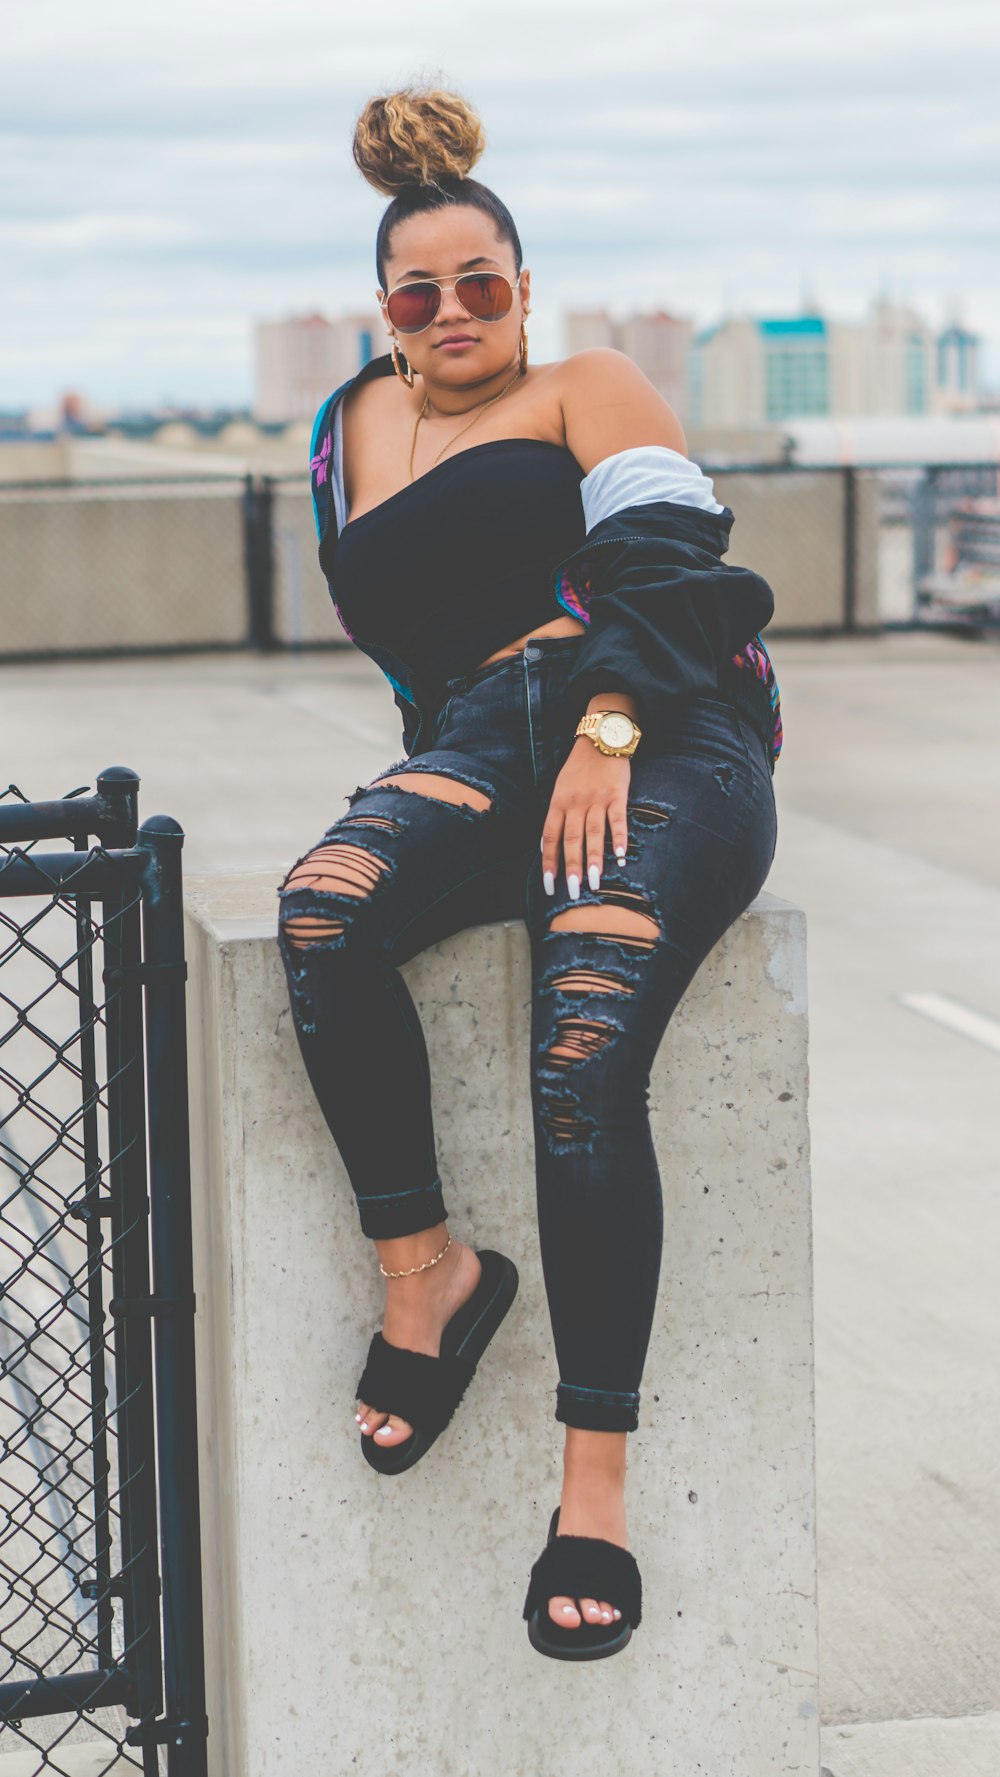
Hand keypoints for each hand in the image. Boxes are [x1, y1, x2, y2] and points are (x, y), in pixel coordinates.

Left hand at [541, 737, 629, 898]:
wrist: (600, 738)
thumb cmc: (579, 768)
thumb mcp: (559, 789)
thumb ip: (555, 817)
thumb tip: (543, 846)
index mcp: (558, 803)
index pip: (550, 837)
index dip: (549, 862)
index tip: (549, 884)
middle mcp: (575, 803)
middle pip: (572, 839)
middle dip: (571, 867)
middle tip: (572, 892)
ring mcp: (597, 799)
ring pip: (593, 833)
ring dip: (593, 858)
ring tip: (594, 882)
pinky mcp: (617, 794)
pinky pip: (617, 819)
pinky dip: (619, 838)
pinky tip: (620, 856)